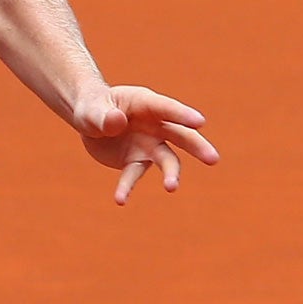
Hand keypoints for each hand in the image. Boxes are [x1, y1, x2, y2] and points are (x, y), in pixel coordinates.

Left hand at [72, 85, 219, 203]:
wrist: (89, 119)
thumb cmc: (93, 107)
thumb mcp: (92, 108)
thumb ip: (103, 116)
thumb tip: (116, 121)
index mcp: (145, 103)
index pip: (167, 108)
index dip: (182, 114)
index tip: (200, 121)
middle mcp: (154, 125)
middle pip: (181, 135)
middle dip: (197, 146)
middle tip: (213, 159)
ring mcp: (149, 145)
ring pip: (168, 160)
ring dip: (171, 174)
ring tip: (171, 187)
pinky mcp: (137, 161)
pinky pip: (134, 175)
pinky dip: (127, 187)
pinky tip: (120, 200)